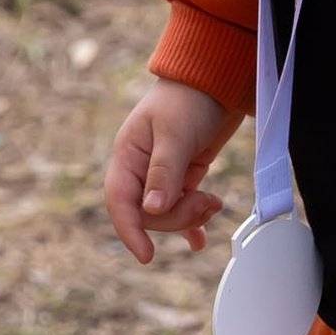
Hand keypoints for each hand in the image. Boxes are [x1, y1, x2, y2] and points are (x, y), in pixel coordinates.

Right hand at [104, 81, 241, 264]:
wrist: (216, 79)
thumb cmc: (189, 98)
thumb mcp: (175, 134)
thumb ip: (164, 173)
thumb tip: (152, 210)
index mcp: (128, 155)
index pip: (120, 201)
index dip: (129, 230)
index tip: (146, 255)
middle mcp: (141, 168)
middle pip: (148, 213)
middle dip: (177, 216)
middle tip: (206, 204)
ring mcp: (162, 174)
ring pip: (167, 213)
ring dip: (190, 216)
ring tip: (214, 204)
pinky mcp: (183, 174)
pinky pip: (181, 207)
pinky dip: (191, 223)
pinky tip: (199, 241)